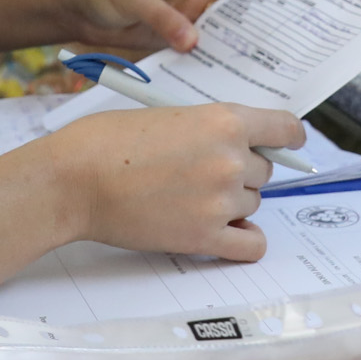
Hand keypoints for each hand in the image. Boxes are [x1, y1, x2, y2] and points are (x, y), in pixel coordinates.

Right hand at [28, 102, 301, 261]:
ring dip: (232, 202)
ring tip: (190, 195)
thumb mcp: (171, 114)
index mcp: (225, 121)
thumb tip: (242, 146)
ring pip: (252, 205)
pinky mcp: (204, 239)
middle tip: (202, 171)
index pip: (286, 130)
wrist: (74, 179)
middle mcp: (231, 161)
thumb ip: (212, 128)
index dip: (286, 138)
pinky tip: (227, 232)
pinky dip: (244, 241)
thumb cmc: (108, 141)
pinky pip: (250, 246)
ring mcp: (220, 202)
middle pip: (265, 171)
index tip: (284, 144)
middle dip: (242, 170)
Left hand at [54, 0, 313, 53]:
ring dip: (267, 22)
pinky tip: (258, 64)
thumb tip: (193, 41)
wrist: (76, 13)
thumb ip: (160, 17)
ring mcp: (198, 10)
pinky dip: (238, 50)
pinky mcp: (189, 35)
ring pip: (241, 14)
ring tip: (302, 31)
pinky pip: (221, 41)